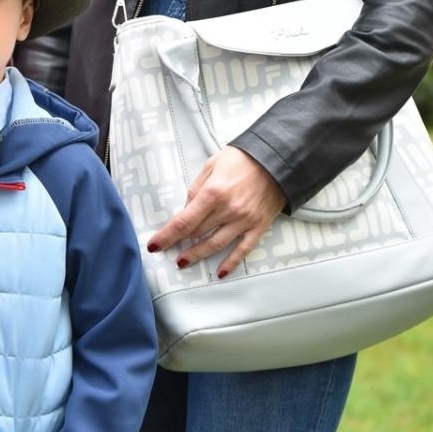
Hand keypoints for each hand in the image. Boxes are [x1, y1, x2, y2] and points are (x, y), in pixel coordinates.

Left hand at [147, 146, 286, 277]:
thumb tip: (186, 208)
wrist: (277, 160)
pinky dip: (231, 263)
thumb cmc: (242, 159)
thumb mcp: (211, 165)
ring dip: (197, 255)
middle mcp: (228, 210)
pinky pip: (243, 249)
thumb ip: (196, 188)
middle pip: (197, 233)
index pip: (184, 221)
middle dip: (180, 242)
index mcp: (213, 193)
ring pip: (215, 245)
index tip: (155, 245)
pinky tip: (220, 272)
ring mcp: (244, 220)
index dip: (167, 236)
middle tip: (168, 249)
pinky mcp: (258, 226)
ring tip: (183, 262)